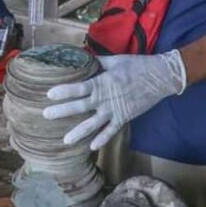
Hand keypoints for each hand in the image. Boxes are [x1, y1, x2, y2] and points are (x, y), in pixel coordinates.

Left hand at [43, 50, 186, 149]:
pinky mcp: (124, 118)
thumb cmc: (136, 65)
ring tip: (65, 140)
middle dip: (62, 111)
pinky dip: (102, 139)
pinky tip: (92, 147)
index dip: (64, 91)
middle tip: (46, 115)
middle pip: (80, 107)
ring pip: (93, 124)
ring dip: (78, 132)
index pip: (79, 88)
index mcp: (102, 82)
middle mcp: (105, 98)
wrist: (160, 77)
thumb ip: (97, 62)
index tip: (49, 94)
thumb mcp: (115, 60)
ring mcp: (114, 110)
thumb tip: (82, 59)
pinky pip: (111, 131)